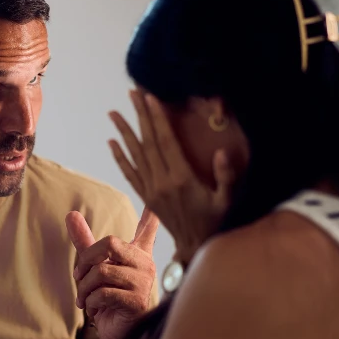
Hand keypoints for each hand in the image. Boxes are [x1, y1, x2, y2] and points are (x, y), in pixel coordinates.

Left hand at [65, 206, 157, 338]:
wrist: (116, 336)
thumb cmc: (109, 302)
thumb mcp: (95, 269)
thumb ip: (86, 243)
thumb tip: (70, 214)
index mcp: (137, 254)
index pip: (147, 230)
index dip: (150, 215)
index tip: (153, 202)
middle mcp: (145, 265)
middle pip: (108, 243)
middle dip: (85, 261)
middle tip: (78, 278)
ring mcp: (143, 282)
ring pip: (101, 272)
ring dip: (84, 289)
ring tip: (85, 300)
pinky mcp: (137, 300)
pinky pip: (103, 292)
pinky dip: (90, 302)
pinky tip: (95, 310)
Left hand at [109, 90, 232, 264]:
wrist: (195, 246)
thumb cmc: (215, 221)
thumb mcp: (227, 200)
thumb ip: (226, 177)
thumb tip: (222, 153)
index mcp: (181, 179)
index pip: (166, 142)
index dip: (157, 118)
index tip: (149, 98)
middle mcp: (162, 183)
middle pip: (148, 143)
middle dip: (139, 116)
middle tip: (131, 93)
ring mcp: (151, 190)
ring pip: (135, 156)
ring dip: (124, 132)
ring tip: (113, 112)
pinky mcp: (146, 197)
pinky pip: (129, 174)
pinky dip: (120, 158)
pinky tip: (111, 143)